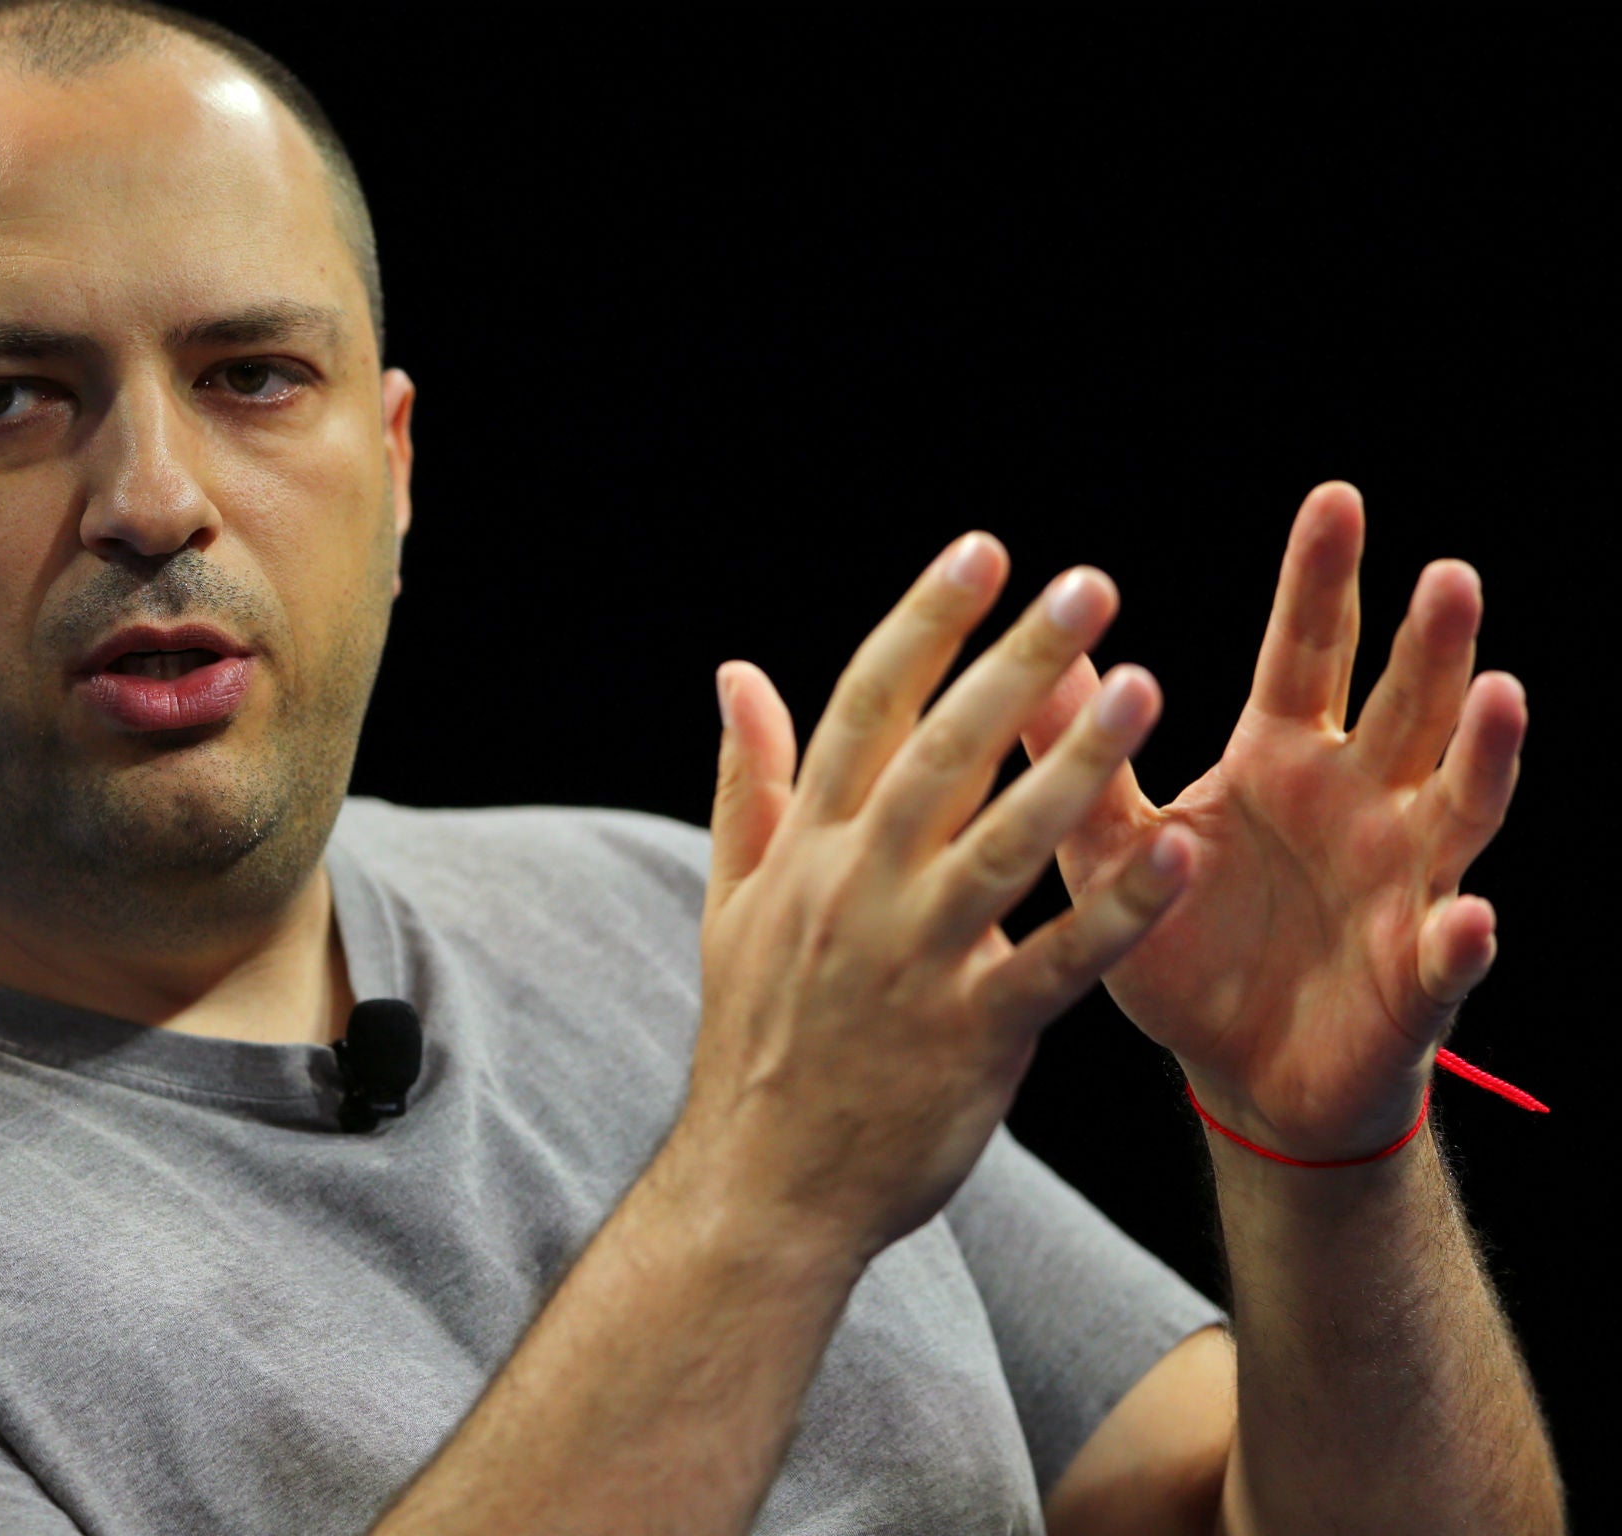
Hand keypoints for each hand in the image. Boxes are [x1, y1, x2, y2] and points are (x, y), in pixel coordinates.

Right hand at [679, 535, 1192, 1263]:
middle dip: (1014, 663)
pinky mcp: (971, 1034)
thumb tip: (736, 673)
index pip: (865, 709)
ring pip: (1002, 844)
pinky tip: (1178, 852)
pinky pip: (1056, 960)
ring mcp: (913, 961)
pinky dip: (1117, 908)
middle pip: (941, 753)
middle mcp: (857, 889)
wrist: (764, 1183)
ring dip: (1074, 762)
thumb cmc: (758, 1037)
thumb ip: (749, 782)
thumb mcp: (732, 902)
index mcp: (807, 849)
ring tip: (1146, 687)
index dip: (925, 623)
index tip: (983, 552)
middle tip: (1089, 585)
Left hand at [1019, 483, 1526, 1161]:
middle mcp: (1360, 804)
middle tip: (1446, 573)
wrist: (1237, 1070)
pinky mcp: (1416, 977)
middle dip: (1430, 644)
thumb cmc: (1187, 947)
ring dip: (1482, 754)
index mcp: (1283, 761)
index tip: (1335, 498)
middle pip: (1405, 708)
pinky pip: (1446, 957)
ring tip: (1500, 694)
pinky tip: (1467, 918)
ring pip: (1457, 805)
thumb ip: (1081, 757)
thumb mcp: (1115, 845)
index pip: (1308, 654)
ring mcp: (1404, 884)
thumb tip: (1033, 651)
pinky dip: (1458, 941)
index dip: (1321, 581)